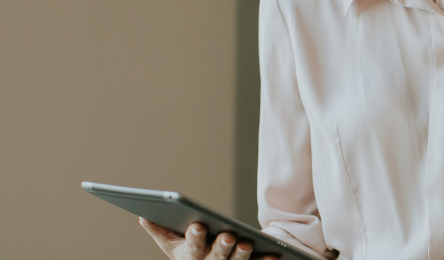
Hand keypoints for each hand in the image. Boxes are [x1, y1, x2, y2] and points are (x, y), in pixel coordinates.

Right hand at [140, 218, 279, 259]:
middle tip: (228, 235)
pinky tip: (274, 255)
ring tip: (246, 242)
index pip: (191, 247)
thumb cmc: (191, 250)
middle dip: (221, 247)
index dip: (195, 238)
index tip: (198, 225)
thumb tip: (143, 215)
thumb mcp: (173, 244)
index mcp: (189, 257)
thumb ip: (160, 230)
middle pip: (216, 257)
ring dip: (241, 254)